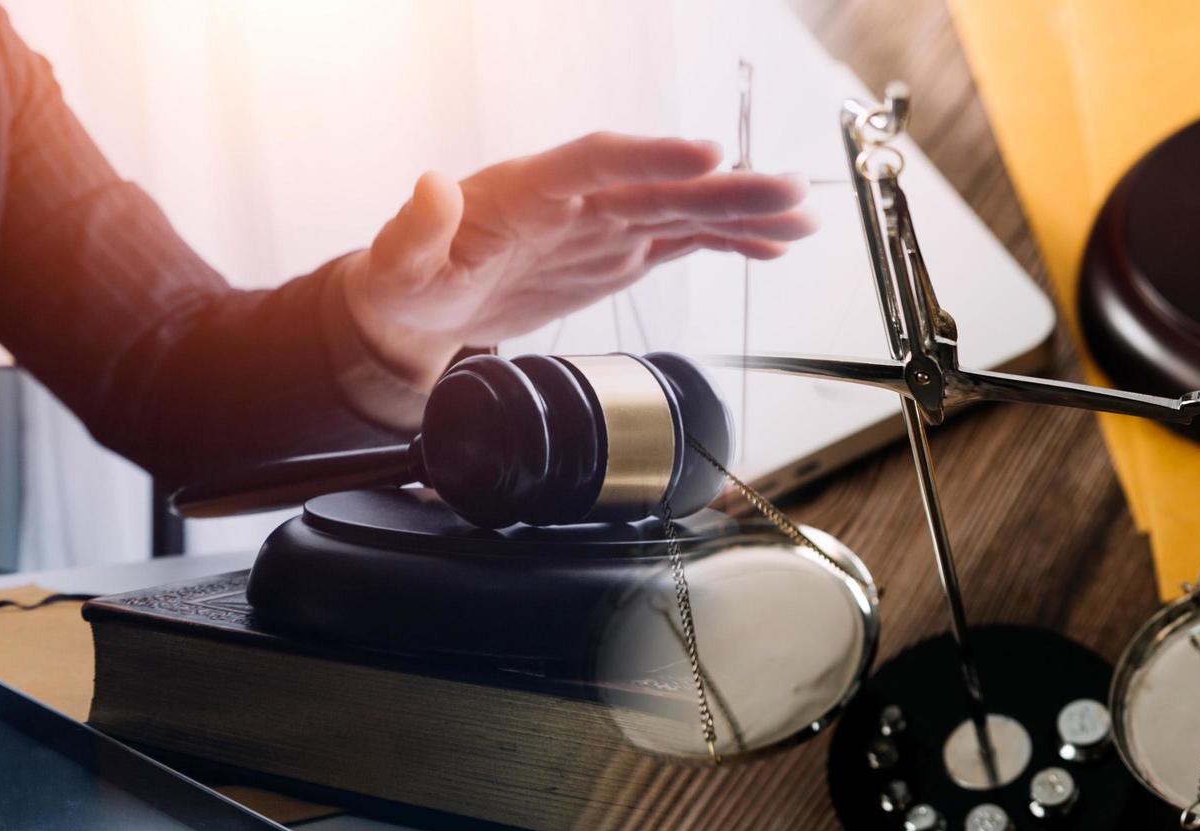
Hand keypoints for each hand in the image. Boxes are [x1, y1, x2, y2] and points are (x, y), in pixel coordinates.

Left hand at [342, 133, 815, 385]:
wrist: (421, 306)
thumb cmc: (405, 280)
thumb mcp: (398, 264)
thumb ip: (416, 230)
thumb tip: (431, 185)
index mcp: (527, 188)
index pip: (595, 161)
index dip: (650, 157)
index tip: (703, 155)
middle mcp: (575, 198)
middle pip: (658, 184)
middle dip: (724, 187)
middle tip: (786, 190)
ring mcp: (602, 224)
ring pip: (682, 210)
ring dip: (742, 212)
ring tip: (801, 214)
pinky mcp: (616, 253)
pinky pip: (680, 240)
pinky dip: (727, 242)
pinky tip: (772, 245)